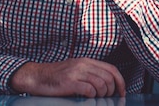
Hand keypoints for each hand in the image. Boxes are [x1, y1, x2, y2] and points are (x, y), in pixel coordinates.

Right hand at [9, 58, 125, 97]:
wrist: (37, 77)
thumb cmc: (56, 77)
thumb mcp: (75, 70)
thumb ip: (89, 73)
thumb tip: (107, 85)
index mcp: (86, 61)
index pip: (111, 69)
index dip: (120, 82)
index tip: (121, 93)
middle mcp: (82, 64)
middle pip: (108, 78)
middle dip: (111, 91)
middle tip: (105, 98)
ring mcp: (76, 72)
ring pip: (101, 84)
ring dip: (102, 95)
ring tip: (95, 98)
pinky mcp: (69, 82)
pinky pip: (89, 90)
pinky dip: (92, 96)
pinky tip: (86, 98)